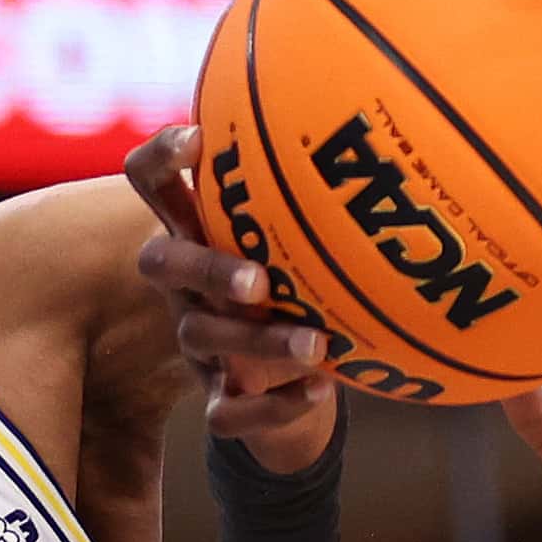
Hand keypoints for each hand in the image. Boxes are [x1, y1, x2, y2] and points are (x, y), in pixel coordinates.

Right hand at [124, 125, 337, 473]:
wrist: (295, 379)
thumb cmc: (301, 282)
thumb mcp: (301, 235)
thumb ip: (323, 192)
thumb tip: (391, 129)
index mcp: (195, 230)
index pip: (150, 181)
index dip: (160, 158)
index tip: (198, 140)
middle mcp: (184, 283)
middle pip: (160, 262)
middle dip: (207, 268)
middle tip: (259, 282)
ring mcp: (196, 340)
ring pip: (201, 337)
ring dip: (259, 340)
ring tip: (319, 344)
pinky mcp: (217, 397)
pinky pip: (226, 412)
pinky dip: (271, 407)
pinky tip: (318, 390)